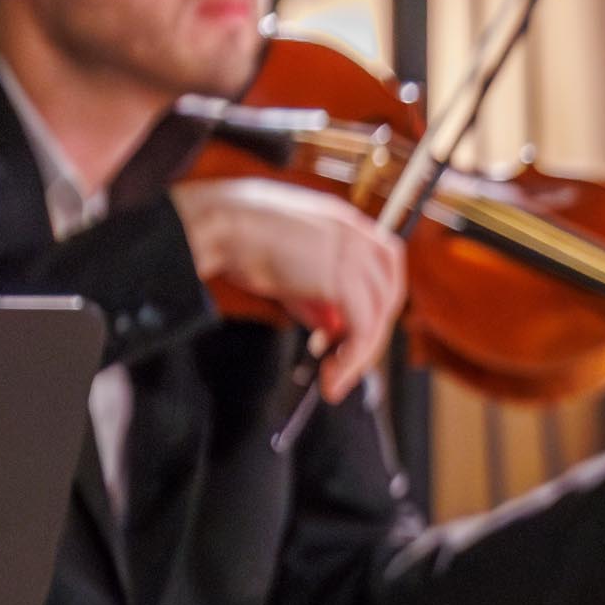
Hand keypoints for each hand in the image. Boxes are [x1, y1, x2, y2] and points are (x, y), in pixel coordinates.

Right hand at [172, 177, 407, 402]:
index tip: (344, 331)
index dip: (372, 301)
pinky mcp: (342, 280)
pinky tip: (331, 375)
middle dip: (370, 333)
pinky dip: (352, 358)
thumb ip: (314, 296)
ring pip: (378, 315)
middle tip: (343, 363)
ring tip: (334, 380)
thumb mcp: (285, 269)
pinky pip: (363, 328)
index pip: (383, 266)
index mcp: (345, 224)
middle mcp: (356, 235)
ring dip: (360, 355)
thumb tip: (334, 327)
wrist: (217, 224)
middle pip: (387, 293)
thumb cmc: (236, 240)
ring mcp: (353, 255)